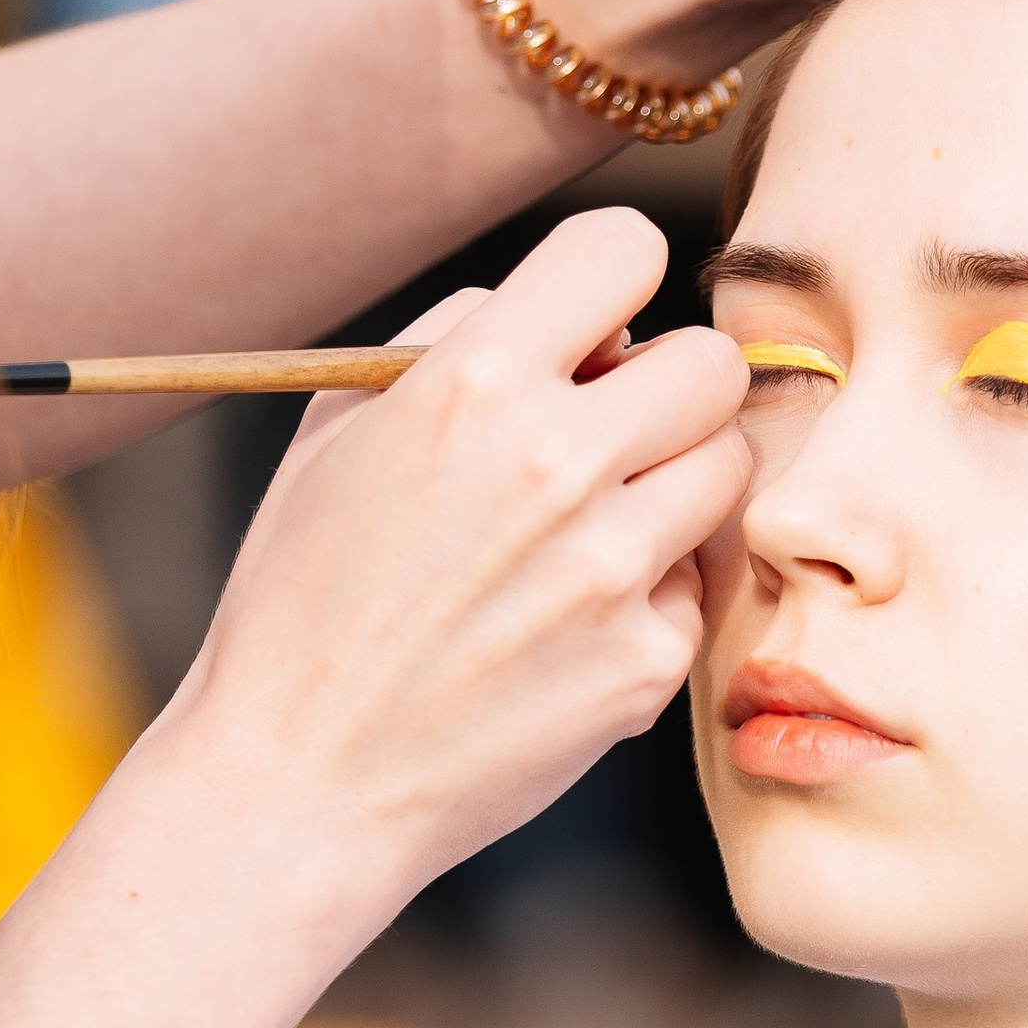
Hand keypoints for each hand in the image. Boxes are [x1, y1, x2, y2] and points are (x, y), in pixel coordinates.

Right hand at [168, 208, 748, 912]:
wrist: (298, 781)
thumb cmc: (304, 599)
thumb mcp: (338, 432)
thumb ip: (458, 341)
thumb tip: (576, 319)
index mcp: (472, 383)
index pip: (624, 247)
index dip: (612, 281)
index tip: (592, 329)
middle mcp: (557, 462)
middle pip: (712, 359)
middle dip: (668, 387)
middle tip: (612, 435)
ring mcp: (613, 568)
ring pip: (729, 466)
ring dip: (674, 484)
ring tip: (589, 530)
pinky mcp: (647, 660)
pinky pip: (696, 584)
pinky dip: (649, 598)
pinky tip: (569, 627)